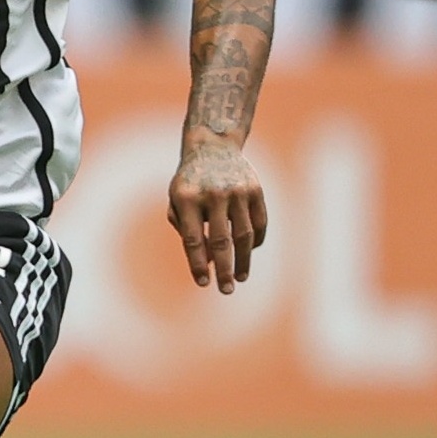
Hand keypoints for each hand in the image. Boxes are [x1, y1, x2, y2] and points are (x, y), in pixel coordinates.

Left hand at [167, 135, 266, 293]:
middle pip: (220, 241)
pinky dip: (255, 242)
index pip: (192, 239)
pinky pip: (259, 224)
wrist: (212, 147)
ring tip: (239, 278)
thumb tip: (206, 262)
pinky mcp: (256, 190)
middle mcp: (213, 194)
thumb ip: (186, 230)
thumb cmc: (190, 183)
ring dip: (243, 260)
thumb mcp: (177, 201)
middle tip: (225, 290)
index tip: (202, 283)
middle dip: (224, 269)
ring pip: (243, 235)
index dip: (197, 263)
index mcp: (187, 197)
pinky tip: (248, 255)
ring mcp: (237, 191)